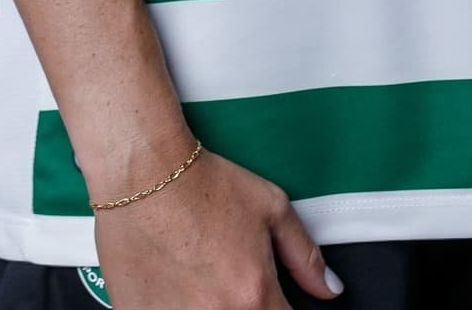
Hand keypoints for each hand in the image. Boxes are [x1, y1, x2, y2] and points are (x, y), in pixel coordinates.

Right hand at [92, 144, 343, 308]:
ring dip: (211, 308)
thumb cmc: (204, 185)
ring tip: (201, 281)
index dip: (282, 309)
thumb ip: (305, 256)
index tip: (272, 299)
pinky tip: (176, 286)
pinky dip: (178, 307)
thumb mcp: (271, 208)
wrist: (142, 174)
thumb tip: (329, 289)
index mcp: (253, 298)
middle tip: (233, 283)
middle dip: (246, 307)